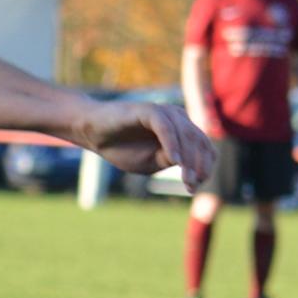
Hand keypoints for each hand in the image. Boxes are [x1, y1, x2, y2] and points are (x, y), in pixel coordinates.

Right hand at [72, 99, 214, 192]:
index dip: (204, 167)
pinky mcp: (149, 110)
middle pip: (198, 141)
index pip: (204, 147)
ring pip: (185, 135)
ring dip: (188, 158)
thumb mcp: (151, 162)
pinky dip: (172, 144)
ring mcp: (164, 112)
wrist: (92, 133)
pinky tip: (174, 161)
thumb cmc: (121, 147)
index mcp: (181, 129)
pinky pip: (166, 127)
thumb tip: (191, 167)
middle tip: (191, 185)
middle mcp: (177, 117)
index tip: (194, 188)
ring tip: (186, 178)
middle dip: (198, 165)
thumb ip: (170, 161)